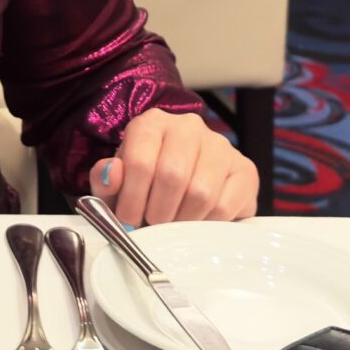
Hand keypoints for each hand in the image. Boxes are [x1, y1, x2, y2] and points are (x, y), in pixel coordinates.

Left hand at [88, 109, 257, 224]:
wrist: (186, 188)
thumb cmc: (145, 186)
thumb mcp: (116, 184)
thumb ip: (104, 180)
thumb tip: (110, 173)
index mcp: (152, 124)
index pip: (140, 161)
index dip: (131, 199)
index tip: (129, 220)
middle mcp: (188, 127)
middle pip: (172, 176)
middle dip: (157, 212)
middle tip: (153, 226)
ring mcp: (220, 146)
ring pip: (201, 192)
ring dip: (182, 220)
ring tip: (173, 225)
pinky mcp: (245, 169)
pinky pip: (225, 205)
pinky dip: (207, 223)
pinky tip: (197, 222)